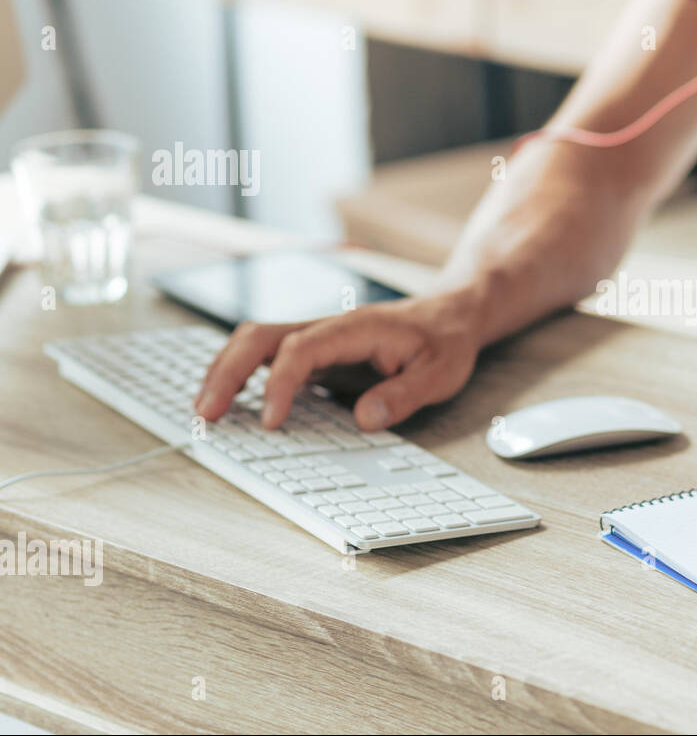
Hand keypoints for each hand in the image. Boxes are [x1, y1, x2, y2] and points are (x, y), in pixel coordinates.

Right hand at [194, 293, 481, 431]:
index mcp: (355, 328)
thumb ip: (404, 395)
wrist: (452, 314)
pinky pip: (268, 357)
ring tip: (204, 411)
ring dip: (225, 371)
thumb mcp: (441, 373)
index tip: (270, 422)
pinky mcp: (316, 352)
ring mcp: (318, 338)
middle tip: (206, 414)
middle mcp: (328, 327)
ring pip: (256, 342)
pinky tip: (229, 402)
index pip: (301, 349)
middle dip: (227, 372)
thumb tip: (364, 419)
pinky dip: (241, 375)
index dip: (279, 384)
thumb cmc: (446, 341)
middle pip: (260, 335)